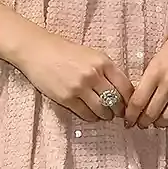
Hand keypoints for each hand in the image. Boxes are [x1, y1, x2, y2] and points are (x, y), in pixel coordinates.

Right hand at [15, 30, 132, 123]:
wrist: (37, 51)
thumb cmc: (66, 52)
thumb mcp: (92, 55)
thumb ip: (107, 71)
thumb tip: (122, 92)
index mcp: (103, 62)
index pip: (126, 87)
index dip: (130, 100)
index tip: (130, 105)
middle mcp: (93, 75)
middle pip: (116, 101)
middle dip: (119, 110)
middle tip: (118, 113)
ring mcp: (80, 87)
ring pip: (102, 110)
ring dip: (106, 115)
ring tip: (105, 115)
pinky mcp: (67, 98)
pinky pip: (86, 114)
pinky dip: (91, 117)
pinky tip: (91, 114)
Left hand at [125, 8, 167, 129]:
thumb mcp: (158, 56)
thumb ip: (150, 77)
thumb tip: (140, 97)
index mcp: (156, 72)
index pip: (138, 102)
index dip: (131, 116)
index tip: (128, 120)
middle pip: (151, 114)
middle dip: (143, 122)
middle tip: (141, 123)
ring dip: (160, 124)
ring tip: (157, 122)